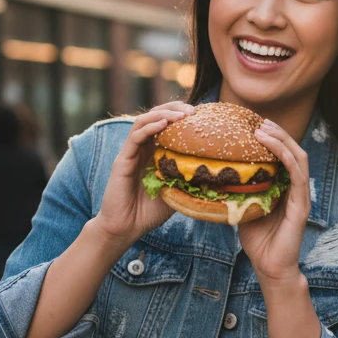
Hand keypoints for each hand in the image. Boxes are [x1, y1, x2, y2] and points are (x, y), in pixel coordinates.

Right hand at [94, 101, 194, 245]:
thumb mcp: (176, 192)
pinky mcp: (122, 160)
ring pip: (144, 122)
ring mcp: (131, 153)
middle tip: (193, 109)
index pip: (167, 126)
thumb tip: (214, 173)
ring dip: (163, 114)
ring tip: (181, 114)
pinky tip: (164, 124)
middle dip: (174, 108)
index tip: (202, 115)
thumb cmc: (149, 212)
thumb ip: (187, 179)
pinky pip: (135, 137)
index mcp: (154, 153)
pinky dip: (149, 127)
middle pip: (156, 117)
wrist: (126, 228)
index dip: (182, 117)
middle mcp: (142, 149)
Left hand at [238, 119, 310, 286]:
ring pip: (298, 156)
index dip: (271, 138)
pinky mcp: (301, 205)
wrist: (270, 268)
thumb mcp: (242, 208)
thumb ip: (237, 191)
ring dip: (281, 139)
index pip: (282, 155)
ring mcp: (300, 195)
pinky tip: (272, 145)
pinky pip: (297, 174)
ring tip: (264, 128)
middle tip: (258, 120)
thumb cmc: (257, 241)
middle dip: (277, 132)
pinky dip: (285, 156)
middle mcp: (295, 188)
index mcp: (283, 187)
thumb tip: (213, 174)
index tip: (252, 124)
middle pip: (292, 149)